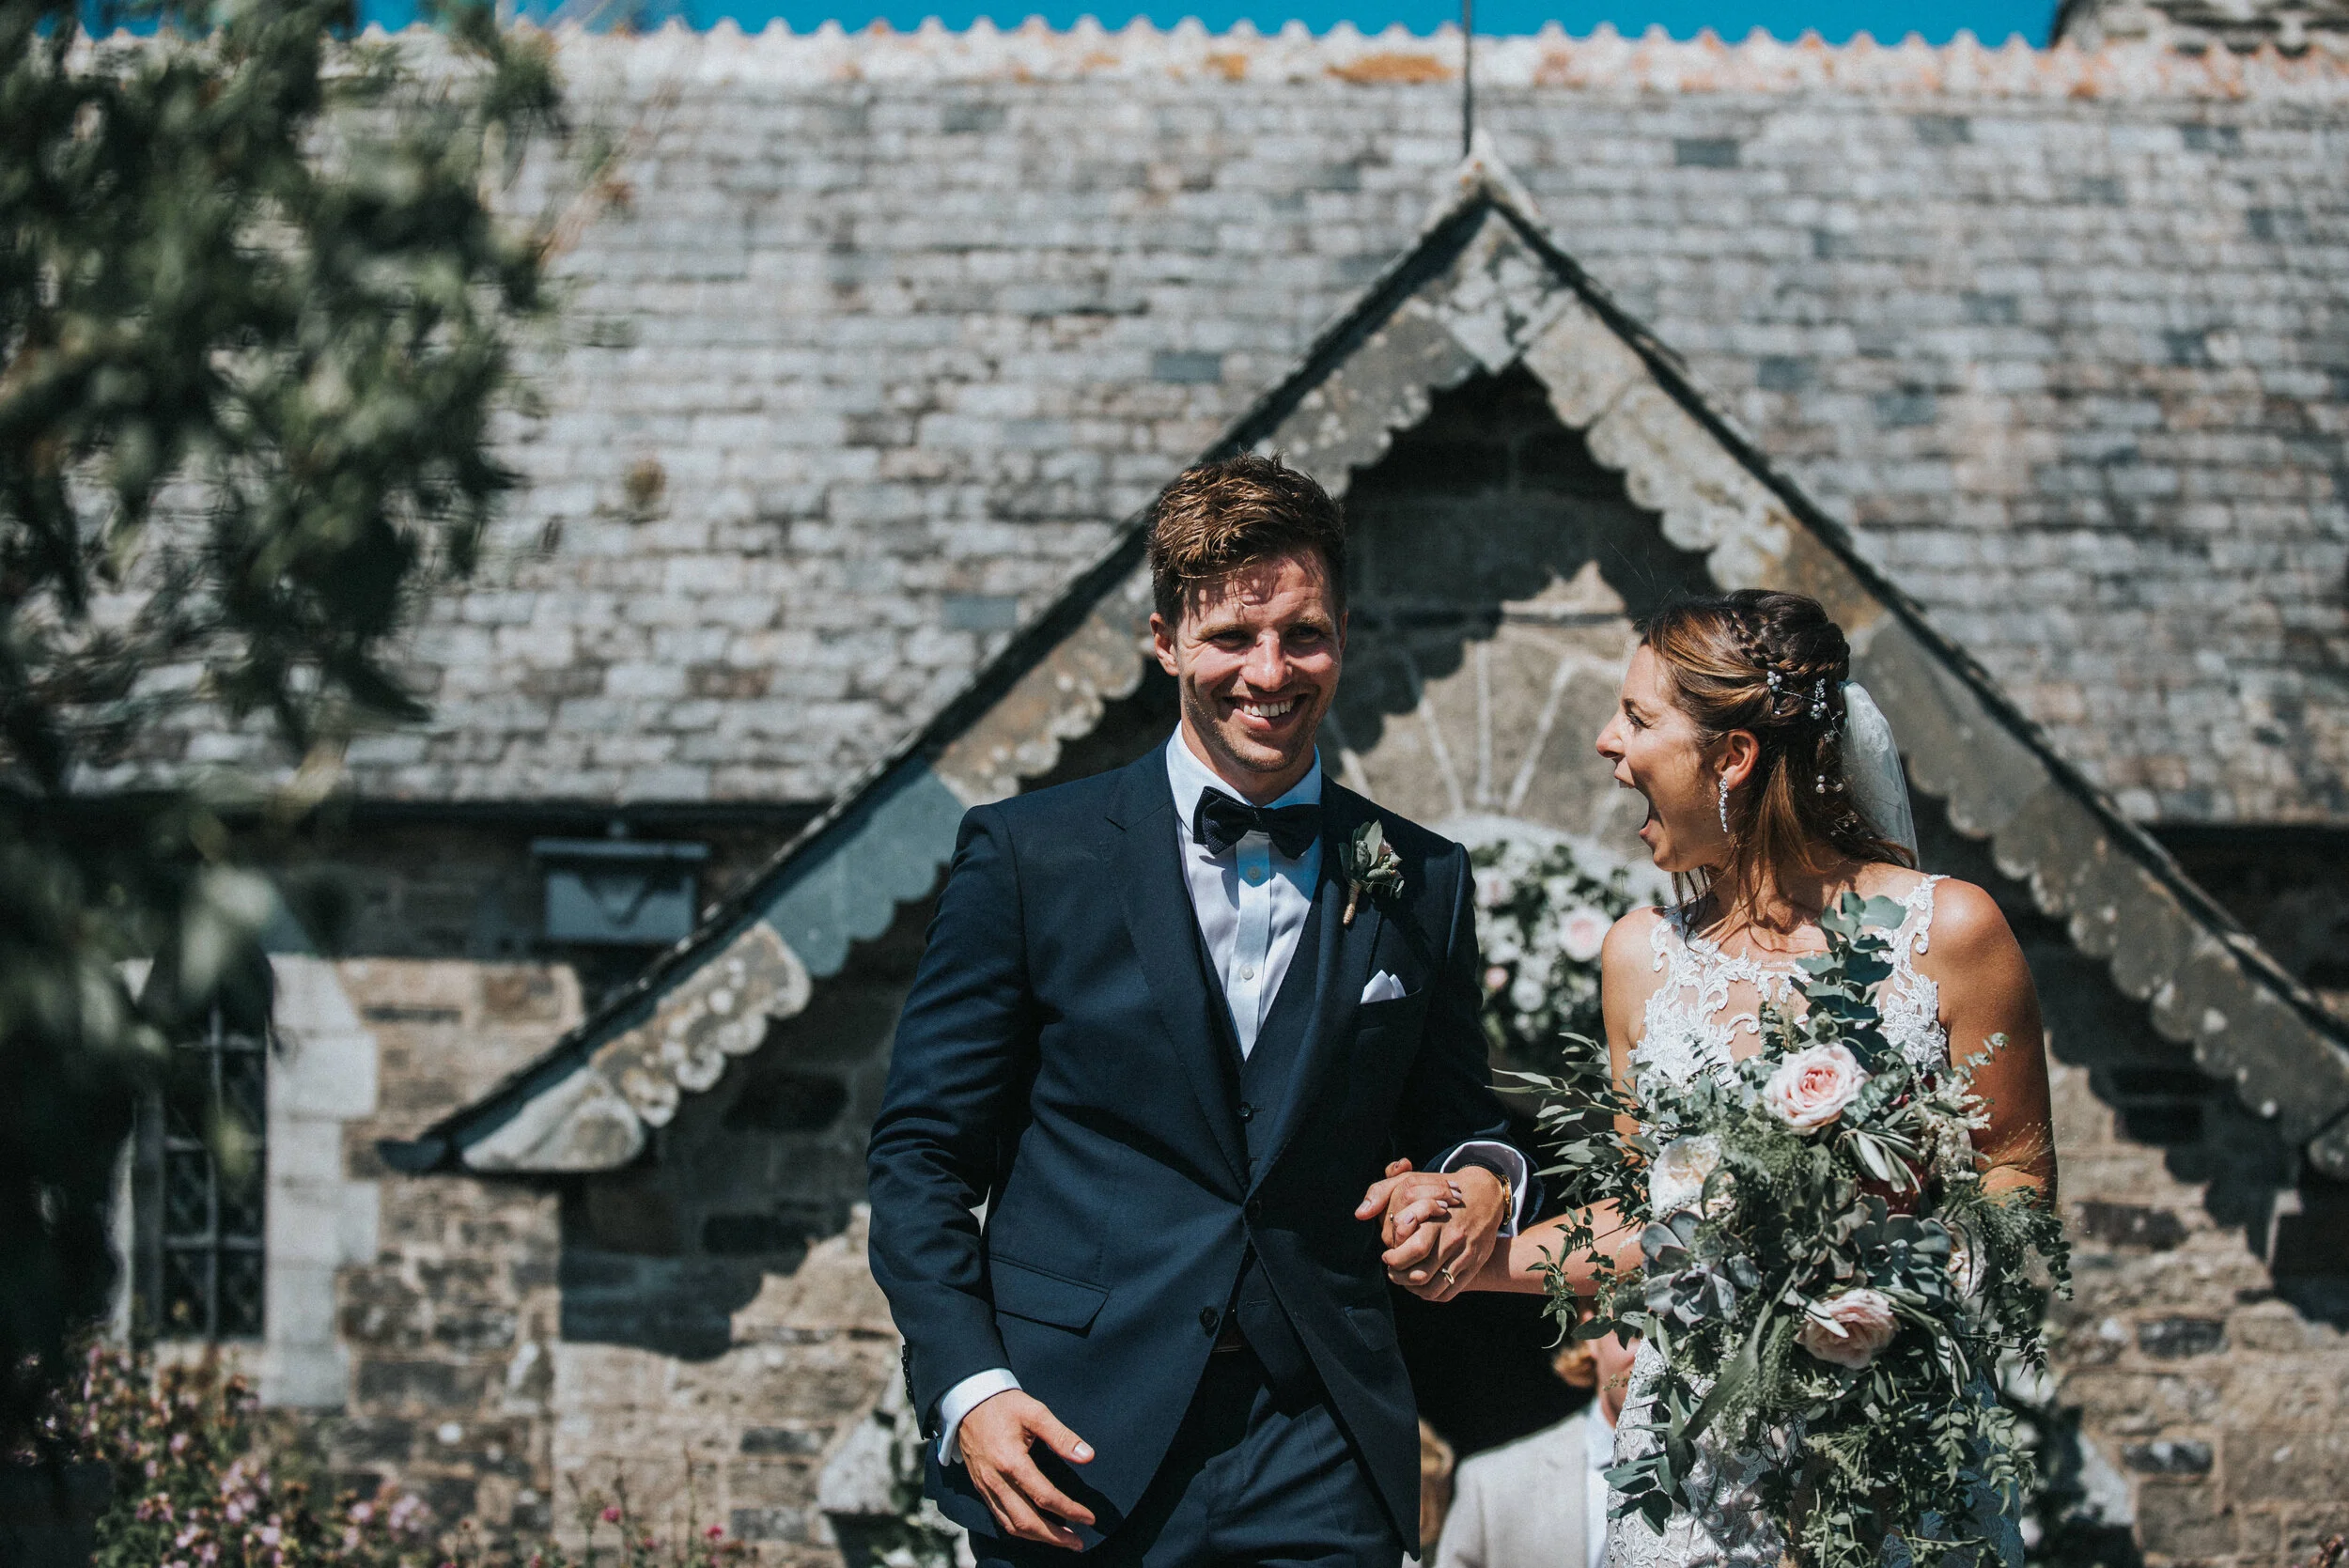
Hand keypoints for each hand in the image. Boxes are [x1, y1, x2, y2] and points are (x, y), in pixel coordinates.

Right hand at [957, 1389, 1096, 1547]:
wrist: (966, 1402)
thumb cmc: (1004, 1405)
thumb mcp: (1035, 1412)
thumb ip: (1062, 1436)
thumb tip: (1088, 1457)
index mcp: (1011, 1461)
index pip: (1044, 1496)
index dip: (1069, 1510)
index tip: (1089, 1518)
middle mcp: (996, 1480)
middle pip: (1027, 1520)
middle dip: (1055, 1536)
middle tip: (1078, 1543)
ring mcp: (985, 1487)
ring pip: (1011, 1525)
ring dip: (1038, 1538)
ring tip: (1062, 1541)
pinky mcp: (981, 1488)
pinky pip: (1000, 1517)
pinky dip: (1020, 1529)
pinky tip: (1036, 1530)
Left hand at [1367, 1161, 1506, 1301]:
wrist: (1486, 1195)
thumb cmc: (1441, 1188)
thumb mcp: (1411, 1181)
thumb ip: (1382, 1192)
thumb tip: (1360, 1214)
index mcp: (1436, 1218)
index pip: (1411, 1248)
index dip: (1393, 1257)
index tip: (1387, 1255)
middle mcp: (1452, 1238)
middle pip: (1419, 1272)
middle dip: (1399, 1275)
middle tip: (1392, 1268)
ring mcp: (1465, 1254)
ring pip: (1431, 1286)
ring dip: (1412, 1287)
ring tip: (1404, 1278)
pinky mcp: (1473, 1265)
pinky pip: (1447, 1292)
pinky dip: (1429, 1294)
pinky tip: (1421, 1283)